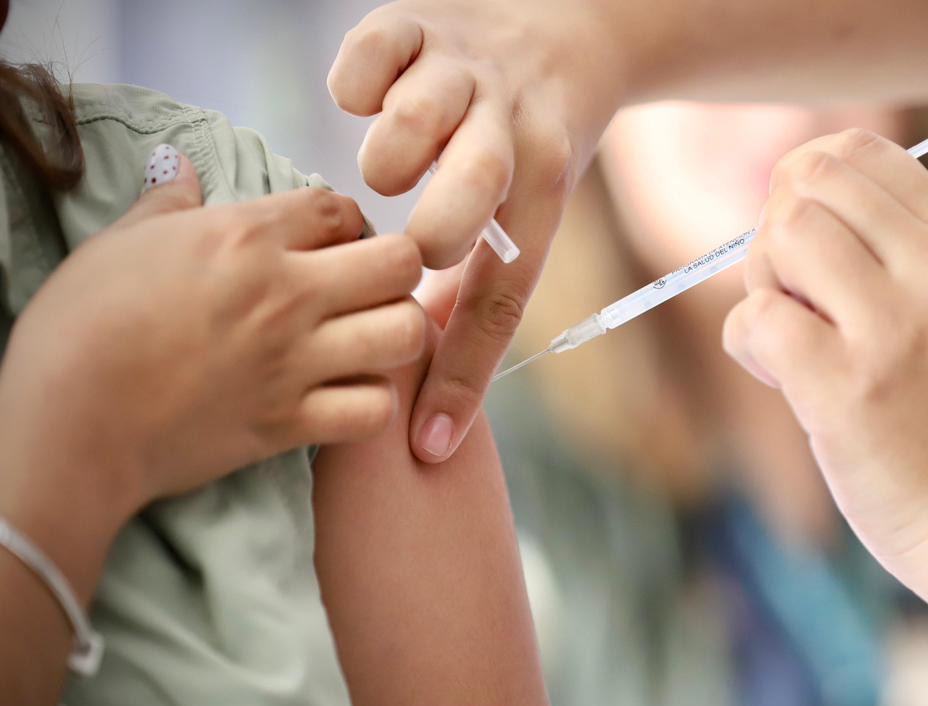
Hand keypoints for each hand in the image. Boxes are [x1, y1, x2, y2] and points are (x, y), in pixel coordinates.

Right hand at [0, 147, 426, 551]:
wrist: (67, 426)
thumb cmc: (80, 328)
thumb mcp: (118, 244)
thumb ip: (166, 205)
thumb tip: (179, 167)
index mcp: (245, 238)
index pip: (341, 208)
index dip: (345, 223)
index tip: (330, 243)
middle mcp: (286, 294)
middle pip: (401, 263)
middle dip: (396, 270)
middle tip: (367, 289)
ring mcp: (296, 362)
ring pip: (407, 334)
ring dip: (397, 335)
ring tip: (368, 341)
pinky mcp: (292, 424)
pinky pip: (376, 409)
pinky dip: (372, 405)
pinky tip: (347, 397)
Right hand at [327, 0, 623, 460]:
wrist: (568, 35)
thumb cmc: (529, 149)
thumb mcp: (526, 217)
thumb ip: (477, 291)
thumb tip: (434, 384)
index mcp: (538, 191)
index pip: (503, 296)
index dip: (466, 374)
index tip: (430, 441)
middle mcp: (506, 130)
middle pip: (478, 185)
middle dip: (440, 227)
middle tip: (418, 248)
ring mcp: (464, 73)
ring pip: (422, 116)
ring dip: (394, 154)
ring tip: (387, 173)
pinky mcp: (420, 24)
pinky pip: (376, 51)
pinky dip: (358, 81)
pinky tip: (359, 102)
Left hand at [722, 130, 927, 574]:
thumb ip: (899, 254)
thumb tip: (792, 208)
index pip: (861, 152)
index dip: (808, 185)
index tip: (809, 243)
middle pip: (808, 184)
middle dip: (779, 233)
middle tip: (800, 299)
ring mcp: (890, 329)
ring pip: (779, 239)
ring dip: (764, 287)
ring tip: (796, 343)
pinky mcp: (843, 388)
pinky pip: (754, 318)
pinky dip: (749, 345)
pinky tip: (782, 380)